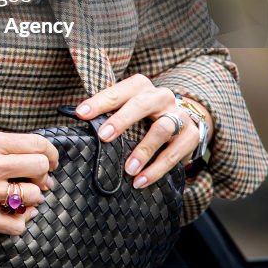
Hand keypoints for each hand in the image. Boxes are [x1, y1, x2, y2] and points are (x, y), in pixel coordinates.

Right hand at [0, 131, 58, 235]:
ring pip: (33, 197)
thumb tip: (41, 166)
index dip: (50, 155)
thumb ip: (5, 151)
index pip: (38, 144)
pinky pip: (16, 225)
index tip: (49, 162)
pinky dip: (19, 222)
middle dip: (42, 176)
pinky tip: (11, 216)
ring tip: (18, 200)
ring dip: (31, 200)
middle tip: (33, 182)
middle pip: (40, 168)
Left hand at [74, 74, 210, 188]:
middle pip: (141, 104)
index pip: (118, 91)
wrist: (185, 117)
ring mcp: (179, 115)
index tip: (81, 114)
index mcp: (142, 86)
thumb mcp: (129, 106)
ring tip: (128, 169)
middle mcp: (161, 96)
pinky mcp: (191, 135)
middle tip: (104, 136)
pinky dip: (157, 169)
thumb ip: (108, 110)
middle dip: (122, 120)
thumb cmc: (145, 114)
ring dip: (143, 150)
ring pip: (161, 129)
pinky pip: (174, 153)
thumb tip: (76, 117)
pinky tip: (142, 181)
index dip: (99, 102)